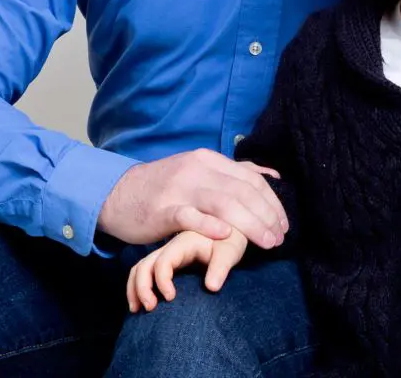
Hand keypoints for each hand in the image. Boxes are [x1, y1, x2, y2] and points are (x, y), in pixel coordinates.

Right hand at [97, 149, 287, 247]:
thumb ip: (233, 172)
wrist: (117, 193)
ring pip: (223, 203)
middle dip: (267, 215)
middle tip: (280, 237)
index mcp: (208, 160)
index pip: (250, 178)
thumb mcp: (199, 170)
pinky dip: (209, 225)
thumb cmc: (164, 186)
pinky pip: (189, 216)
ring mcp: (179, 189)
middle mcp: (197, 170)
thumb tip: (272, 175)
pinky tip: (226, 235)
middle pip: (242, 191)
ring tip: (266, 241)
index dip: (272, 201)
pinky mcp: (162, 210)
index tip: (283, 222)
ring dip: (250, 223)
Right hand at [126, 227, 248, 311]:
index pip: (163, 261)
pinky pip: (146, 272)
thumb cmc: (231, 241)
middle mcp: (171, 247)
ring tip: (137, 310)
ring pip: (140, 269)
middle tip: (149, 308)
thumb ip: (221, 267)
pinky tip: (142, 304)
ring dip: (135, 288)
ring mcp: (167, 254)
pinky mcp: (168, 262)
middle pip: (144, 265)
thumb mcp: (230, 251)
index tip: (171, 298)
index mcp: (184, 242)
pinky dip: (138, 287)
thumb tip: (211, 288)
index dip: (162, 281)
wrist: (231, 233)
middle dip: (141, 287)